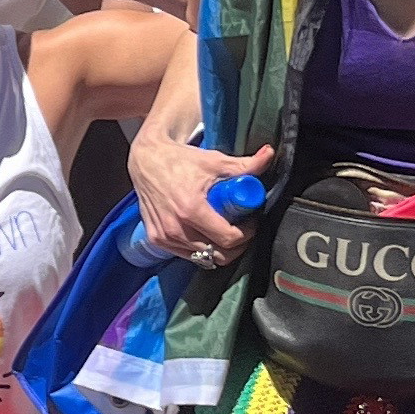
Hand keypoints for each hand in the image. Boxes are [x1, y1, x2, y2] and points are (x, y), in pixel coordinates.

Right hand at [128, 119, 271, 262]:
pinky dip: (200, 248)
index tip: (251, 222)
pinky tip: (205, 233)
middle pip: (219, 254)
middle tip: (242, 229)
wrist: (146, 160)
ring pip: (204, 258)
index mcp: (191, 209)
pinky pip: (188, 254)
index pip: (228, 239)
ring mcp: (164, 236)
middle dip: (237, 245)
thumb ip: (244, 164)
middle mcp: (175, 227)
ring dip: (219, 248)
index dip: (247, 233)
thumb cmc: (179, 160)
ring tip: (223, 229)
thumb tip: (269, 155)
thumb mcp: (214, 161)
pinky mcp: (157, 240)